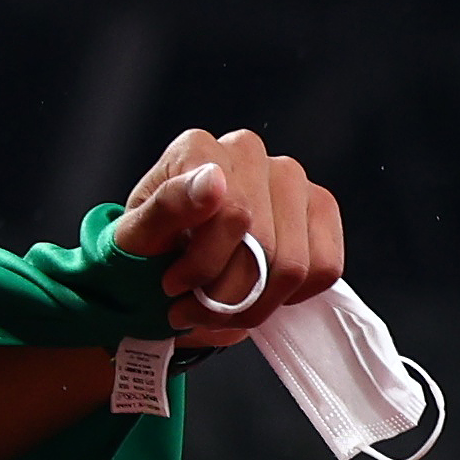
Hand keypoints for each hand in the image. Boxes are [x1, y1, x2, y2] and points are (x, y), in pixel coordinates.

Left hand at [107, 127, 342, 339]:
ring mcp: (290, 178)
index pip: (231, 214)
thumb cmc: (147, 248)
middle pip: (263, 245)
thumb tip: (214, 180)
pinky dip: (287, 299)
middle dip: (225, 295)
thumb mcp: (135, 237)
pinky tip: (254, 297)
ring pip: (293, 264)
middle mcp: (249, 153)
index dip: (204, 264)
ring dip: (253, 305)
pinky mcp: (319, 208)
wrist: (164, 263)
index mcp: (199, 149)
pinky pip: (323, 268)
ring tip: (218, 310)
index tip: (173, 285)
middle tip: (192, 309)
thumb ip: (167, 207)